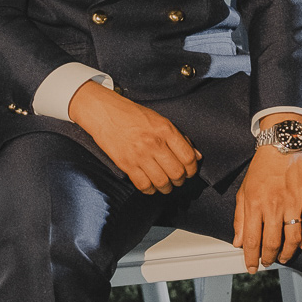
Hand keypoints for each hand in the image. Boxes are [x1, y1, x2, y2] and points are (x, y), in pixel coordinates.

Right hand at [68, 83, 200, 193]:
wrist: (104, 112)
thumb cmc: (132, 114)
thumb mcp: (160, 120)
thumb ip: (179, 137)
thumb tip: (197, 156)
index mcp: (165, 130)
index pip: (188, 157)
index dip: (192, 169)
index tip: (189, 171)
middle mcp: (154, 143)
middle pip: (177, 173)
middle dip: (180, 180)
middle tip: (177, 179)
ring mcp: (140, 155)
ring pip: (162, 182)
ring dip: (166, 187)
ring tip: (165, 184)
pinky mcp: (126, 164)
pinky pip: (144, 185)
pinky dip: (150, 189)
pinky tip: (151, 185)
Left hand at [232, 144, 301, 270]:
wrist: (281, 146)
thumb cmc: (262, 168)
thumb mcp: (244, 192)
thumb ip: (240, 218)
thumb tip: (238, 242)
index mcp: (255, 204)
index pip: (252, 240)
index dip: (251, 258)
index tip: (252, 267)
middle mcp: (274, 206)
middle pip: (272, 242)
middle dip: (268, 258)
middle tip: (267, 262)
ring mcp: (293, 203)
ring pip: (292, 238)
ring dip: (288, 253)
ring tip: (284, 257)